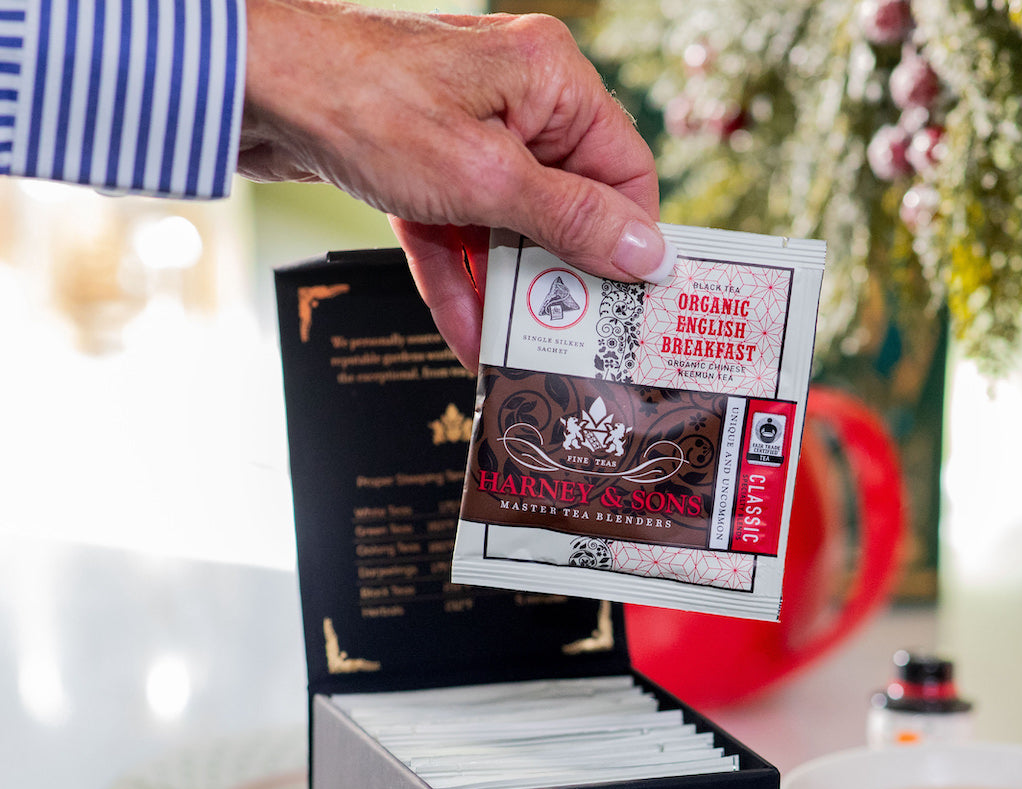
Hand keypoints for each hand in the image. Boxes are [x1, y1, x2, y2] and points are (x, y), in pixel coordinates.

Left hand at [239, 0, 668, 369]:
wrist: (253, 90)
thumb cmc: (367, 105)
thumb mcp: (487, 178)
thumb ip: (572, 219)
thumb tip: (647, 253)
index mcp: (550, 80)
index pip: (624, 168)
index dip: (629, 239)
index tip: (628, 302)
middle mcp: (516, 101)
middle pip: (565, 205)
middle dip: (560, 276)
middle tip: (571, 341)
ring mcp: (465, 133)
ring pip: (506, 227)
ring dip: (506, 290)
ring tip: (515, 353)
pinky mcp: (421, 164)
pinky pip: (456, 231)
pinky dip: (458, 279)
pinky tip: (467, 335)